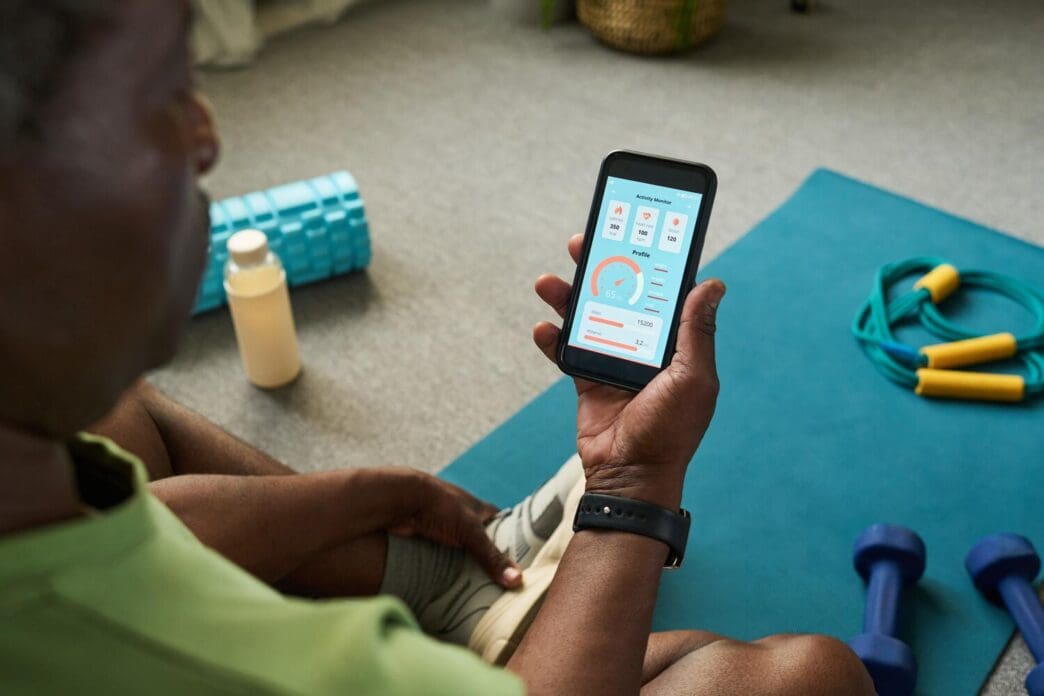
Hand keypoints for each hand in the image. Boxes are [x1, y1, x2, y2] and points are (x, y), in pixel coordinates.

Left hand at [374, 468, 522, 588]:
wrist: (400, 499)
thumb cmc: (440, 506)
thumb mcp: (471, 532)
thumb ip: (492, 556)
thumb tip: (517, 580)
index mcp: (478, 508)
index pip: (501, 520)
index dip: (511, 535)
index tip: (521, 556)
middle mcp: (462, 516)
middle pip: (481, 538)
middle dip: (487, 556)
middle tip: (500, 581)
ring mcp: (444, 526)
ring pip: (460, 548)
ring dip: (465, 564)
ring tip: (478, 588)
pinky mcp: (427, 537)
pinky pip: (441, 555)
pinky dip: (446, 567)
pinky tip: (450, 583)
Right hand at [532, 234, 724, 508]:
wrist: (631, 476)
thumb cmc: (670, 431)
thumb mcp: (693, 378)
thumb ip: (696, 331)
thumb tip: (714, 283)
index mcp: (674, 343)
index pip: (660, 291)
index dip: (647, 260)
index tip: (631, 231)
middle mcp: (644, 347)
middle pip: (618, 295)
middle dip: (598, 267)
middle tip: (581, 242)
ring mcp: (613, 361)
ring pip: (587, 316)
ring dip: (567, 297)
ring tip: (548, 281)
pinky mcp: (587, 379)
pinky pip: (566, 351)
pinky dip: (552, 338)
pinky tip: (543, 327)